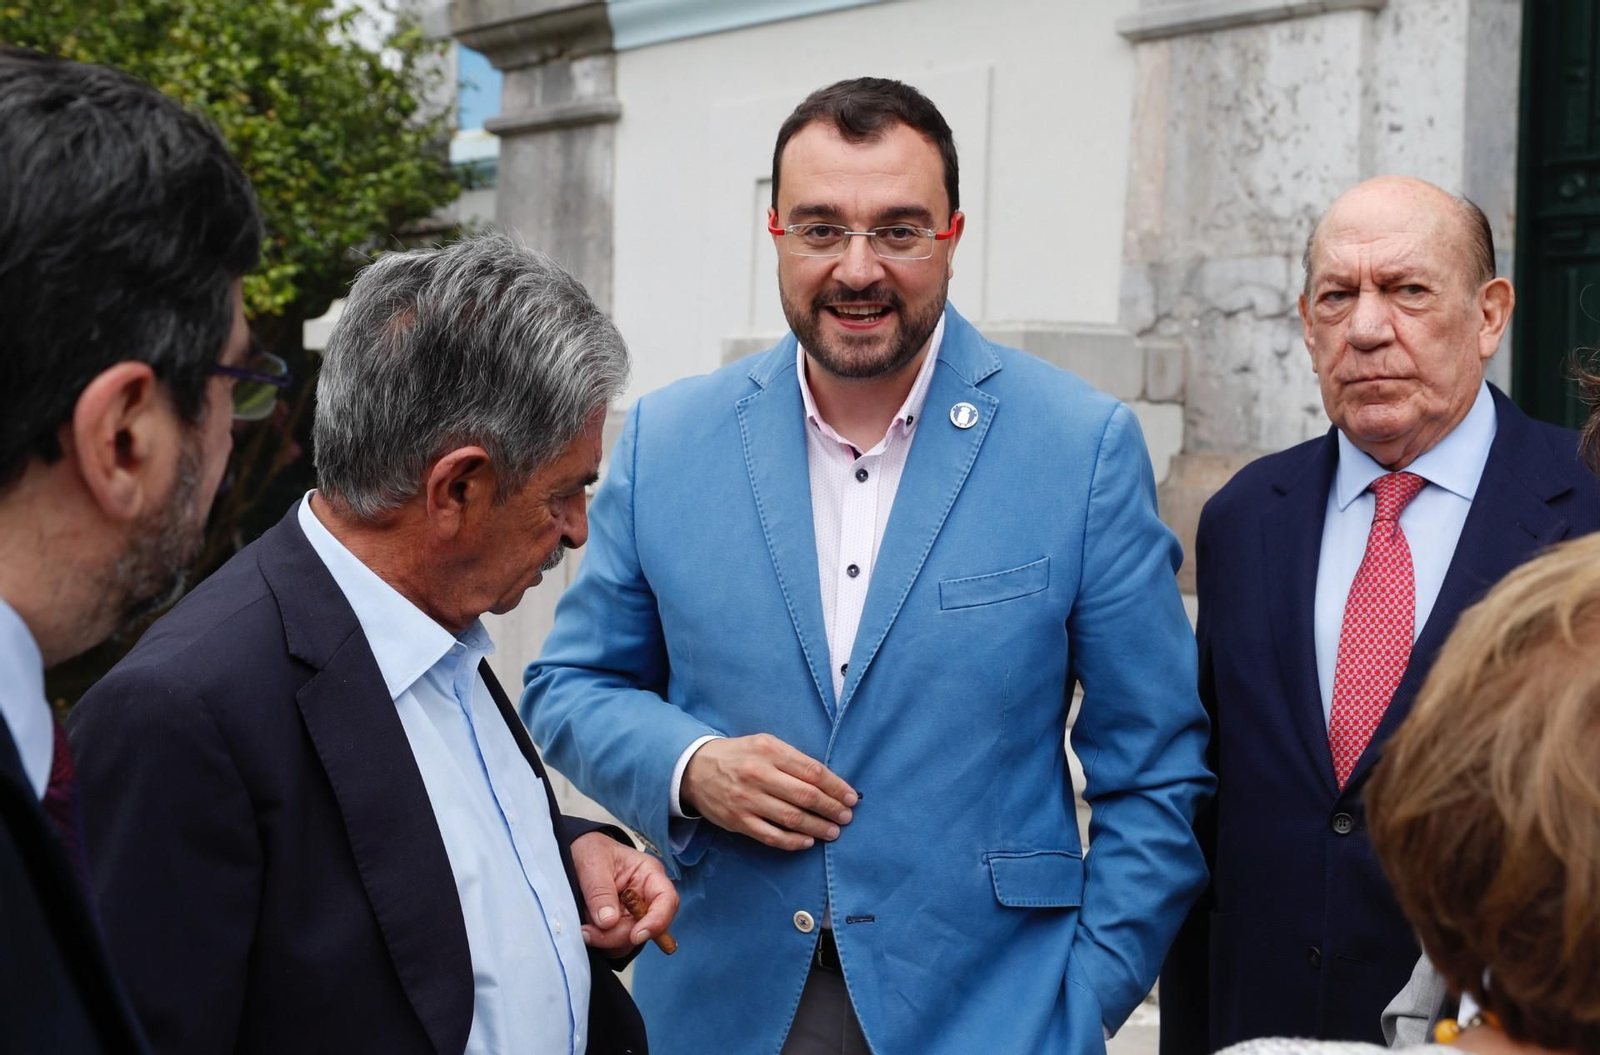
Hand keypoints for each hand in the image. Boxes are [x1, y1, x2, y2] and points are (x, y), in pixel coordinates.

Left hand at [569, 831, 678, 954]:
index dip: (657, 921)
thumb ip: (600, 891)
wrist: (575, 854)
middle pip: (647, 927)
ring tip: (582, 924)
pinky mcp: (620, 926)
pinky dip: (601, 942)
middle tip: (587, 933)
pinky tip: (586, 928)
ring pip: (630, 940)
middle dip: (617, 935)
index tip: (635, 936)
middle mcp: (647, 897)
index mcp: (649, 874)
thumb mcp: (592, 864)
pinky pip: (616, 944)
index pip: (667, 900)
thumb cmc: (590, 850)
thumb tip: (609, 921)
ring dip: (605, 939)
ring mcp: (634, 914)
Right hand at [680, 733, 857, 850]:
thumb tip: (828, 780)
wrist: (694, 769)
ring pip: (792, 818)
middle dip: (831, 808)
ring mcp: (747, 800)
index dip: (836, 786)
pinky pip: (771, 836)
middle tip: (847, 816)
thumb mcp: (765, 743)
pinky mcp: (738, 821)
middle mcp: (759, 775)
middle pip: (805, 796)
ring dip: (818, 827)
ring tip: (833, 831)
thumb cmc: (739, 755)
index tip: (851, 797)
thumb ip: (793, 758)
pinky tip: (808, 842)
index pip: (812, 771)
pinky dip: (793, 841)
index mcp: (769, 751)